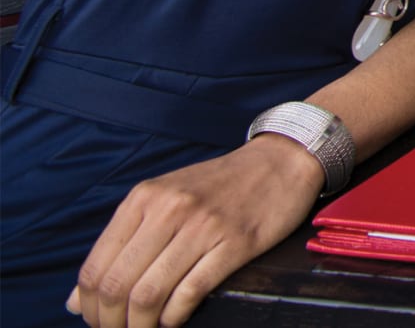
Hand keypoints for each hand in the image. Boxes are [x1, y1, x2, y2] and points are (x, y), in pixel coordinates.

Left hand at [69, 136, 321, 326]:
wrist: (280, 161)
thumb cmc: (220, 185)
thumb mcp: (163, 199)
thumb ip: (122, 243)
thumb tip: (76, 300)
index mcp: (144, 199)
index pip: (96, 267)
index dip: (88, 306)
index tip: (97, 321)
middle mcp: (168, 210)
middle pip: (118, 285)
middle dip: (111, 321)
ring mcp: (203, 227)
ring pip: (150, 293)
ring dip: (141, 324)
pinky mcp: (235, 244)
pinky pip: (190, 292)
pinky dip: (174, 316)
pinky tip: (174, 319)